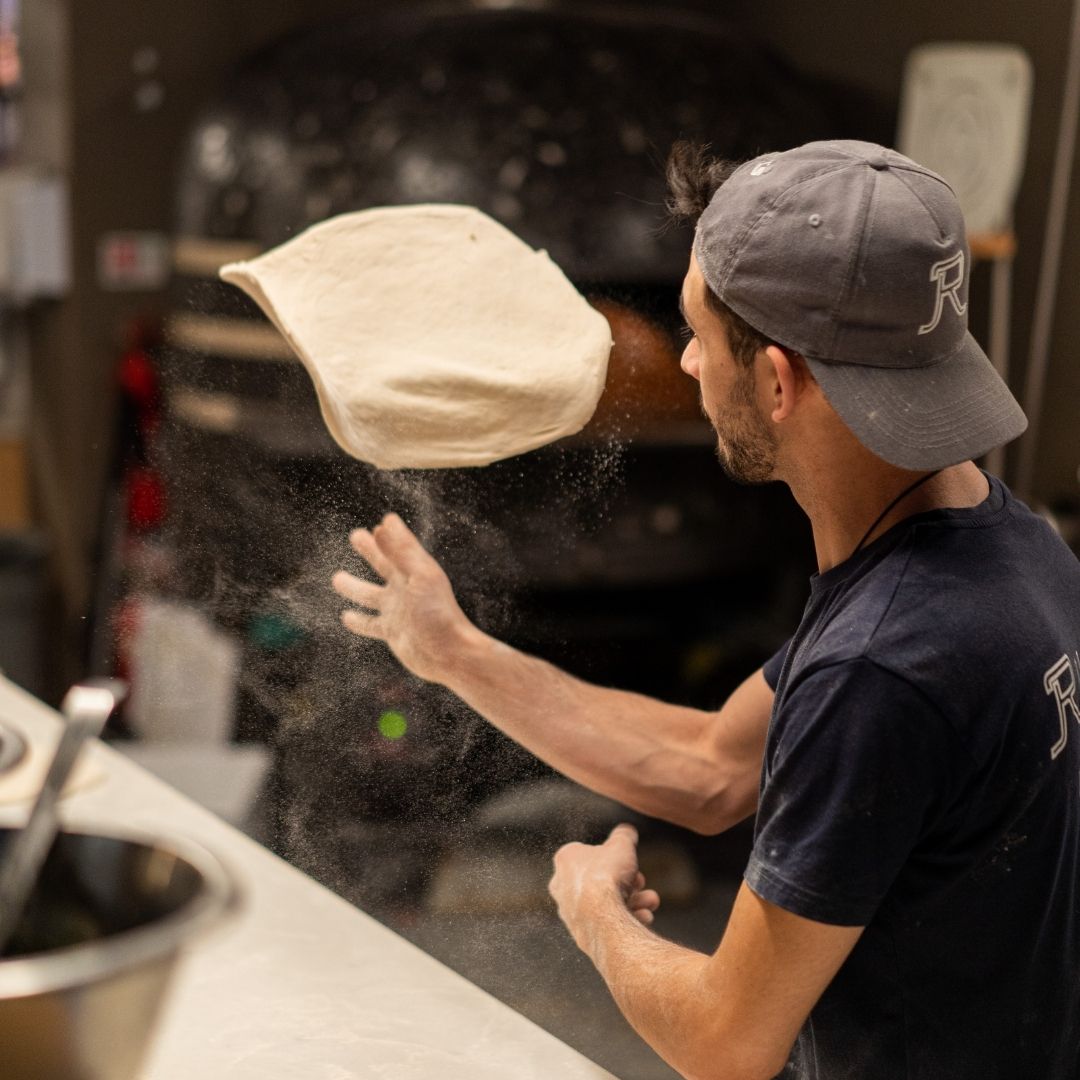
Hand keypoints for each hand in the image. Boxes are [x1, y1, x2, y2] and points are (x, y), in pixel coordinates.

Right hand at [332, 513, 473, 683]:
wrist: (448, 653)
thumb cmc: (438, 612)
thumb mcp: (420, 576)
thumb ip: (401, 551)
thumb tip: (383, 524)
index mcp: (415, 570)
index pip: (398, 546)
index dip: (388, 535)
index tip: (379, 524)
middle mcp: (406, 588)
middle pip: (383, 564)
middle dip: (370, 550)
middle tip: (356, 536)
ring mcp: (398, 610)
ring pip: (369, 595)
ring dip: (354, 586)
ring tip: (336, 578)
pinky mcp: (392, 632)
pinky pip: (370, 624)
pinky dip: (358, 620)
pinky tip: (345, 617)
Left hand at [549, 824, 660, 954]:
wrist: (601, 917)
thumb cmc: (606, 876)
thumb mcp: (621, 844)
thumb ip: (624, 836)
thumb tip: (627, 832)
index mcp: (565, 859)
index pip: (593, 854)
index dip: (617, 858)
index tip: (631, 862)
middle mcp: (562, 886)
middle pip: (603, 880)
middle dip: (629, 882)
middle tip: (641, 883)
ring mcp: (570, 912)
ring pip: (607, 903)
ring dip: (634, 901)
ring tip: (650, 902)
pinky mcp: (581, 933)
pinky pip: (607, 923)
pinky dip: (626, 919)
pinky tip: (643, 917)